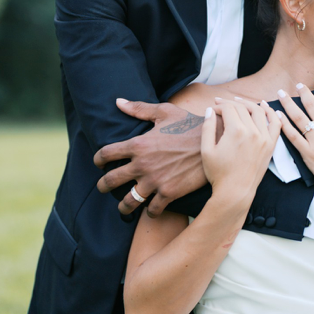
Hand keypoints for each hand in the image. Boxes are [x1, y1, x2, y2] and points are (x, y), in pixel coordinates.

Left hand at [93, 99, 206, 216]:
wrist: (215, 141)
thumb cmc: (190, 124)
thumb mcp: (164, 112)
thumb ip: (139, 109)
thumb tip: (118, 102)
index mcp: (138, 144)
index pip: (106, 154)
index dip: (98, 160)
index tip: (99, 163)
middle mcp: (142, 164)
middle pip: (110, 180)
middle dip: (103, 186)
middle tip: (103, 187)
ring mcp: (155, 181)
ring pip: (128, 201)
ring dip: (123, 206)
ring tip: (123, 207)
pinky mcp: (169, 192)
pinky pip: (152, 209)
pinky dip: (150, 211)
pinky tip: (151, 209)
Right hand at [202, 98, 280, 209]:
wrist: (235, 192)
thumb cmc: (218, 173)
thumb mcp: (206, 150)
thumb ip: (208, 127)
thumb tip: (211, 110)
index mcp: (236, 131)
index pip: (229, 108)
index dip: (220, 105)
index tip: (214, 109)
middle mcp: (253, 131)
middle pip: (243, 108)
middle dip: (230, 103)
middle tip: (222, 104)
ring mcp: (264, 138)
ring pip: (259, 111)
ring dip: (249, 104)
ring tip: (240, 102)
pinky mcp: (271, 145)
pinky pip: (276, 124)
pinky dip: (272, 113)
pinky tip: (266, 107)